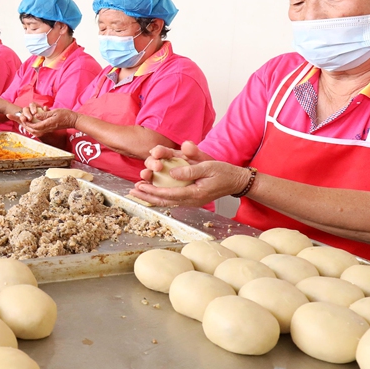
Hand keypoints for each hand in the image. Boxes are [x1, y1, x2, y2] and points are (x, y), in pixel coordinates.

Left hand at [13, 106, 76, 136]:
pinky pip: (40, 129)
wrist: (73, 120)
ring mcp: (49, 129)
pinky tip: (32, 123)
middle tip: (21, 121)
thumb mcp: (55, 112)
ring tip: (24, 122)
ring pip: (37, 131)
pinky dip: (35, 127)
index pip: (36, 126)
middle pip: (35, 130)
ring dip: (30, 127)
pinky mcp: (50, 128)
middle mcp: (48, 128)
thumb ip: (45, 114)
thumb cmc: (66, 114)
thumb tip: (35, 115)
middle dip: (27, 126)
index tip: (23, 119)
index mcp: (49, 124)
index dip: (28, 123)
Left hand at [128, 141, 251, 206]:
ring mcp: (191, 201)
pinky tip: (150, 194)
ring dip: (151, 198)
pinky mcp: (191, 198)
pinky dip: (159, 197)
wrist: (236, 181)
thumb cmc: (223, 172)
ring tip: (137, 193)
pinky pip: (172, 200)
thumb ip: (190, 170)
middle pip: (164, 201)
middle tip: (132, 191)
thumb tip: (172, 172)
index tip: (141, 186)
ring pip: (167, 202)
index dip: (153, 191)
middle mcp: (191, 200)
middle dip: (147, 197)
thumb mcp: (208, 166)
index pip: (169, 194)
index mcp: (195, 193)